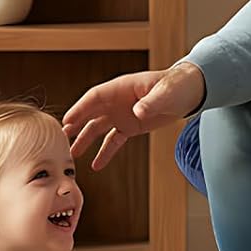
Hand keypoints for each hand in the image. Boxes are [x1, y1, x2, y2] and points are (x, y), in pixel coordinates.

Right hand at [62, 62, 205, 170]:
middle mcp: (117, 101)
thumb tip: (137, 111)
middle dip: (75, 125)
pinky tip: (96, 165)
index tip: (67, 121)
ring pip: (97, 128)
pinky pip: (113, 141)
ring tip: (72, 155)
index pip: (95, 98)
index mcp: (122, 88)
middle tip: (60, 139)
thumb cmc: (178, 86)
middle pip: (90, 113)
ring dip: (84, 140)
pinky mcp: (131, 127)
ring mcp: (122, 114)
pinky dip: (105, 153)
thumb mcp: (166, 92)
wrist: (190, 92)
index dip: (80, 109)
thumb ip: (151, 102)